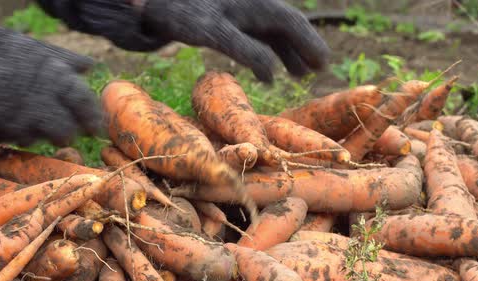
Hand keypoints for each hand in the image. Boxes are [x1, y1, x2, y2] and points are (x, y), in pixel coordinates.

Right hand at [0, 20, 103, 146]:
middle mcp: (38, 104)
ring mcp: (13, 121)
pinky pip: (5, 140)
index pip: (84, 105)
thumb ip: (64, 58)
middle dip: (66, 133)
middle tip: (61, 129)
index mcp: (53, 79)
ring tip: (21, 115)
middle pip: (66, 133)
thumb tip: (91, 65)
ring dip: (34, 133)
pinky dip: (5, 132)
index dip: (93, 118)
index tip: (96, 126)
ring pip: (36, 140)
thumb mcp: (31, 46)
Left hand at [141, 0, 330, 81]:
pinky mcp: (228, 23)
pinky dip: (267, 56)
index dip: (309, 43)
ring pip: (273, 34)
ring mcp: (241, 14)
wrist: (155, 3)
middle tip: (319, 69)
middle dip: (304, 47)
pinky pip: (257, 39)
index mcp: (254, 6)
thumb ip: (244, 50)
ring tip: (300, 75)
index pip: (290, 23)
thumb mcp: (213, 33)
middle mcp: (252, 7)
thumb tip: (271, 72)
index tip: (322, 63)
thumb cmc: (181, 15)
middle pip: (287, 26)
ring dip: (288, 54)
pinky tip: (268, 77)